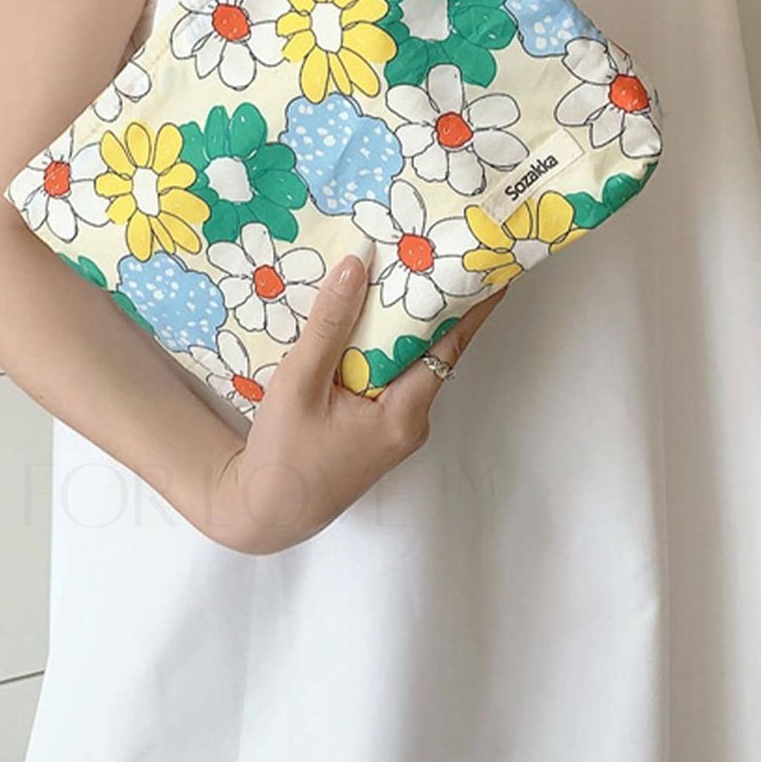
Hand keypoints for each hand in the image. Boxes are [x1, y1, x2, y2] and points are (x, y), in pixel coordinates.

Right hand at [210, 243, 508, 554]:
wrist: (265, 511)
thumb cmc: (283, 452)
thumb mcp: (300, 383)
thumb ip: (329, 325)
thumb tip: (358, 265)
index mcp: (404, 414)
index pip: (451, 345)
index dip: (475, 305)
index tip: (494, 266)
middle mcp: (411, 421)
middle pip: (434, 350)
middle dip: (439, 302)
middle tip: (441, 249)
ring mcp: (395, 426)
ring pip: (409, 362)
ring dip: (408, 322)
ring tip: (405, 268)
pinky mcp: (376, 428)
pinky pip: (390, 375)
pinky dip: (384, 344)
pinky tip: (367, 316)